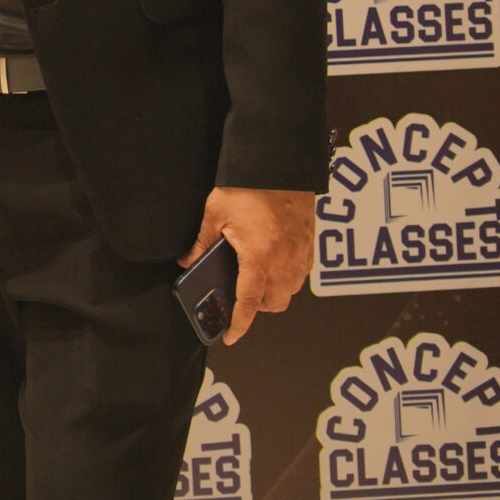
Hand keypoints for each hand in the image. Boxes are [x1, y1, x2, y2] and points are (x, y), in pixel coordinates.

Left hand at [178, 186, 312, 344]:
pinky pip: (302, 274)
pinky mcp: (310, 243)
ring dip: (274, 292)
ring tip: (255, 278)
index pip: (249, 302)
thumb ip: (202, 242)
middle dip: (257, 306)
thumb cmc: (248, 185)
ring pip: (291, 291)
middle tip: (239, 294)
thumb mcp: (215, 212)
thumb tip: (188, 260)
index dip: (239, 323)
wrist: (279, 163)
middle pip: (274, 303)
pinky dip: (288, 277)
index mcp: (259, 256)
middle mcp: (285, 260)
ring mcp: (301, 253)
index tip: (230, 336)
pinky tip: (273, 263)